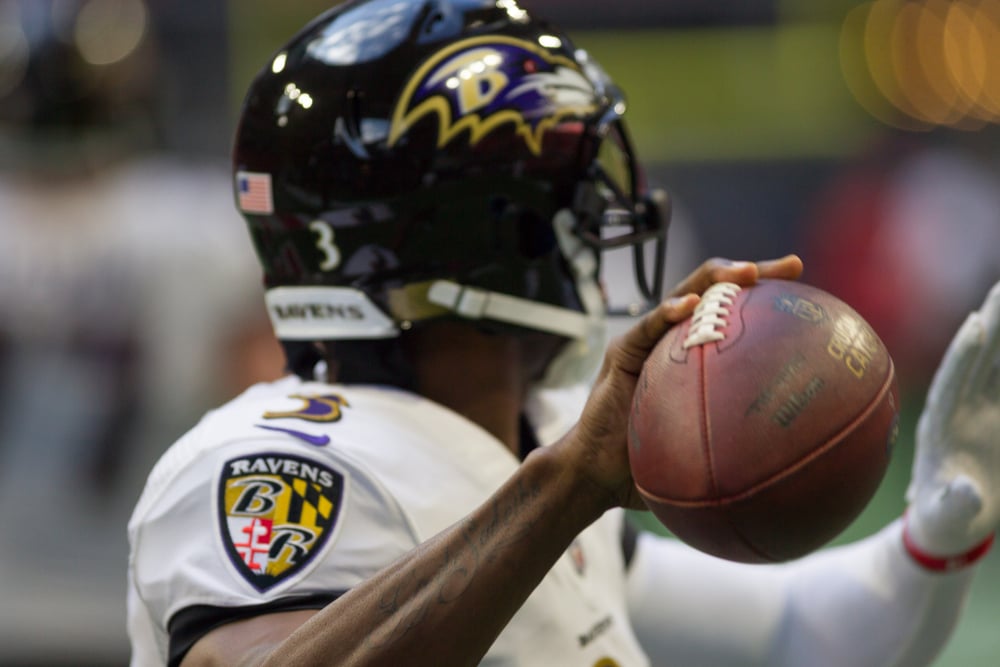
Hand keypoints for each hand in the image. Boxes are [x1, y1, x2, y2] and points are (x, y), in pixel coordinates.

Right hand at [567, 255, 803, 510]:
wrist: (596, 474)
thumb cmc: (652, 469)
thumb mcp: (708, 459)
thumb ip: (745, 454)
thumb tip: (806, 475)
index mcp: (698, 357)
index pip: (737, 317)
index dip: (772, 301)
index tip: (811, 294)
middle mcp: (675, 340)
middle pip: (717, 293)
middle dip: (753, 273)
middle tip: (791, 267)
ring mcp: (648, 342)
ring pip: (686, 295)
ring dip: (716, 278)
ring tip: (746, 272)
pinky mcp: (623, 351)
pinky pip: (646, 328)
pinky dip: (666, 312)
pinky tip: (689, 306)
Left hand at [906, 280, 999, 555]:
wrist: (950, 520)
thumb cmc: (943, 521)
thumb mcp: (946, 520)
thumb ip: (954, 504)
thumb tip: (964, 490)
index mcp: (939, 427)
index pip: (950, 384)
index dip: (962, 355)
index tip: (974, 325)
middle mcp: (958, 408)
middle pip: (976, 360)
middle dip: (990, 323)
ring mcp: (981, 406)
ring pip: (998, 360)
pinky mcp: (999, 411)